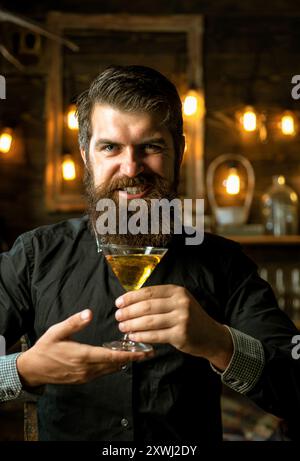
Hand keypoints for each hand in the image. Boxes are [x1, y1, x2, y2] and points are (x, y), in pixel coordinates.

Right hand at [17, 309, 152, 387]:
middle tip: (149, 352)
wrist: (34, 369)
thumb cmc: (46, 347)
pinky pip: (103, 373)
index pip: (111, 357)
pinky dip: (113, 366)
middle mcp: (87, 369)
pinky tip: (119, 359)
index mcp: (82, 356)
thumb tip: (89, 313)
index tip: (144, 352)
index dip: (130, 355)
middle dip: (132, 358)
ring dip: (124, 362)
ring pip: (110, 370)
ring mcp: (85, 376)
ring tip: (138, 354)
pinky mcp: (83, 378)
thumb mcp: (57, 331)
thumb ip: (74, 322)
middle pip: (115, 365)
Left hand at [115, 285, 232, 370]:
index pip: (149, 292)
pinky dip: (141, 336)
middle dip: (128, 312)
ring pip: (149, 321)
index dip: (131, 297)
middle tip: (118, 316)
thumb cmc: (190, 317)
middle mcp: (180, 303)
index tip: (119, 302)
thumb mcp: (179, 302)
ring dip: (132, 325)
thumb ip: (160, 299)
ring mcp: (181, 319)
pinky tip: (133, 336)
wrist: (211, 335)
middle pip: (147, 306)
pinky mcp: (180, 335)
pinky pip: (155, 335)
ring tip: (122, 327)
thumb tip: (131, 302)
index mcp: (177, 291)